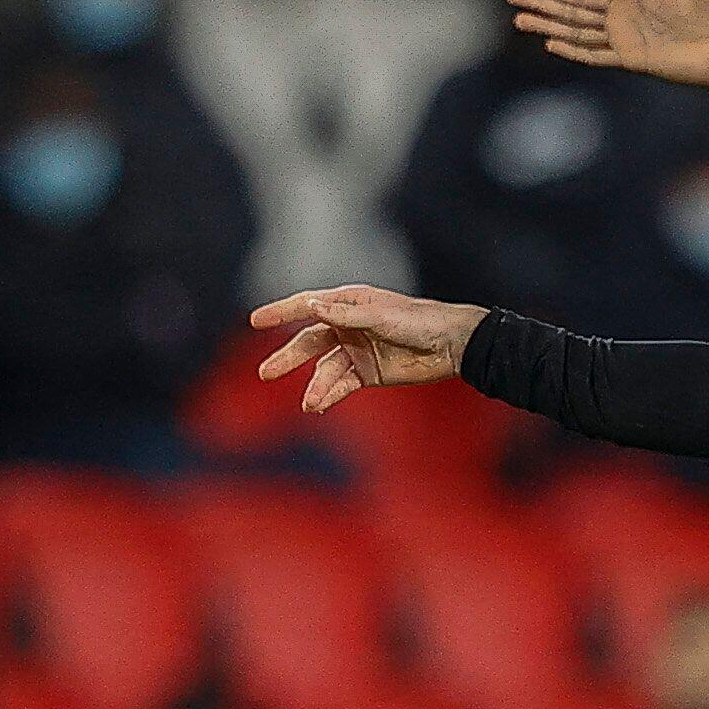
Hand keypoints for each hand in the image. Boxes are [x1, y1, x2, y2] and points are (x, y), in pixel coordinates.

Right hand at [249, 286, 486, 411]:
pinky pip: (342, 384)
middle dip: (288, 357)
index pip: (307, 306)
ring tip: (309, 404)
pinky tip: (318, 406)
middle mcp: (348, 326)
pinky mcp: (368, 373)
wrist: (452, 345)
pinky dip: (329, 395)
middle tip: (265, 373)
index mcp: (349, 303)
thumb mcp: (382, 316)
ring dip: (316, 386)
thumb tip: (311, 306)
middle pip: (310, 342)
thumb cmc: (420, 320)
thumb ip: (346, 315)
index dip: (281, 312)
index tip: (255, 320)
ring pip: (326, 369)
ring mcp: (357, 350)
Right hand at [505, 0, 708, 102]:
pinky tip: (552, 44)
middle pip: (570, 14)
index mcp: (626, 8)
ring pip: (576, 34)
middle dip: (540, 6)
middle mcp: (619, 27)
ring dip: (548, 26)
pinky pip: (597, 56)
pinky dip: (574, 50)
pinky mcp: (633, 61)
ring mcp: (623, 45)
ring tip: (519, 21)